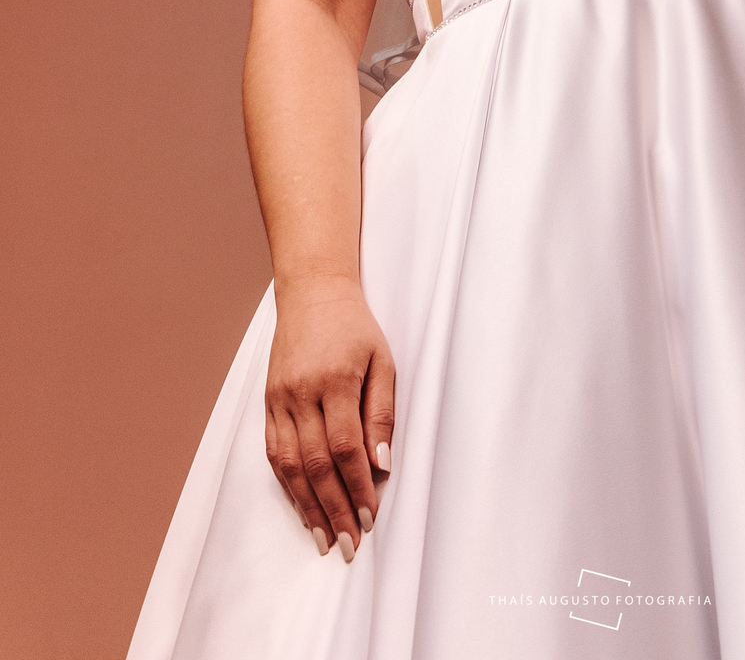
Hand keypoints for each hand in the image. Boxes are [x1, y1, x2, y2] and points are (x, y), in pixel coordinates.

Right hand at [265, 277, 395, 560]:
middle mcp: (301, 392)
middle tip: (348, 545)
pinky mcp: (268, 402)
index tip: (370, 518)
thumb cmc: (355, 327)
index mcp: (335, 380)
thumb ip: (382, 413)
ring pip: (290, 465)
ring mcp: (279, 399)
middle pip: (316, 464)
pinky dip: (288, 485)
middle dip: (333, 509)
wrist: (312, 293)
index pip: (345, 447)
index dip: (357, 487)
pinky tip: (301, 506)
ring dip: (307, 507)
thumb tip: (381, 465)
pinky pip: (275, 452)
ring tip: (323, 538)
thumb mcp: (383, 360)